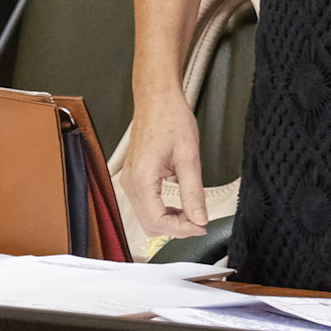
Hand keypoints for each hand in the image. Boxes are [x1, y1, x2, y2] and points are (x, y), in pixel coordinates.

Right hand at [123, 97, 209, 239]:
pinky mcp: (134, 178)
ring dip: (170, 220)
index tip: (201, 227)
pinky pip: (146, 204)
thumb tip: (199, 218)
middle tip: (200, 222)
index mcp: (141, 178)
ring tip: (193, 213)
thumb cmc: (171, 120)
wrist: (157, 100)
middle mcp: (130, 183)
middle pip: (149, 223)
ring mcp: (129, 181)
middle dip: (176, 227)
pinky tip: (181, 205)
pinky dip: (163, 210)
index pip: (157, 220)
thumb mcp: (189, 156)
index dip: (181, 229)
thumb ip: (193, 192)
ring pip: (147, 216)